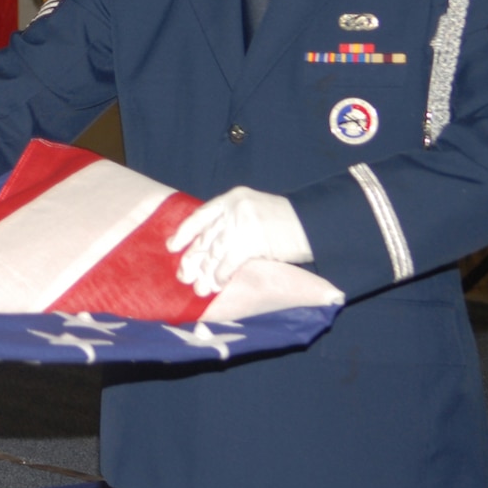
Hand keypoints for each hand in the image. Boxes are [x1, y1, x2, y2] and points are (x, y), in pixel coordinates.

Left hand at [166, 187, 313, 296]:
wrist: (316, 225)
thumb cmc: (289, 223)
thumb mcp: (256, 212)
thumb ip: (233, 221)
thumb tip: (208, 246)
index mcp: (233, 198)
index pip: (200, 215)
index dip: (184, 232)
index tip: (171, 246)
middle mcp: (234, 208)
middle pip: (205, 237)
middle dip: (192, 259)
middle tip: (183, 276)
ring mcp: (242, 224)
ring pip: (214, 253)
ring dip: (206, 274)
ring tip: (200, 289)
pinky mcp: (250, 241)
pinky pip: (228, 263)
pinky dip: (222, 276)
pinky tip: (218, 285)